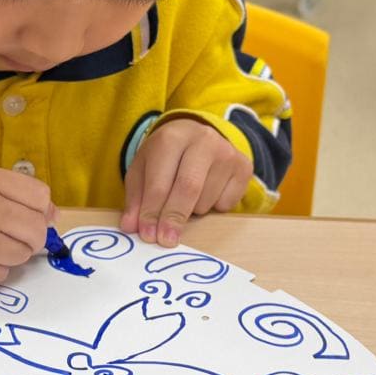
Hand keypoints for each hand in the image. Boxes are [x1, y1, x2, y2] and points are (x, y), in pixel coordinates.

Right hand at [0, 165, 54, 293]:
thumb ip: (9, 191)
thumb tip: (53, 215)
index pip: (40, 197)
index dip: (38, 207)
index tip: (29, 213)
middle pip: (38, 231)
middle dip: (29, 233)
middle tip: (6, 232)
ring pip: (23, 256)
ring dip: (8, 251)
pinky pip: (1, 276)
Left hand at [120, 118, 251, 247]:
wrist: (196, 135)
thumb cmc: (165, 156)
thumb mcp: (143, 169)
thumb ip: (135, 198)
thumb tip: (131, 227)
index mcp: (172, 138)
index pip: (160, 182)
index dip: (152, 212)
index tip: (148, 235)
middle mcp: (203, 140)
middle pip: (188, 189)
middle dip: (174, 218)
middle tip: (165, 240)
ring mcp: (227, 152)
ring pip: (206, 200)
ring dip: (192, 211)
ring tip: (186, 198)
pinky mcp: (244, 167)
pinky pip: (226, 203)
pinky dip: (213, 207)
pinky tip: (207, 191)